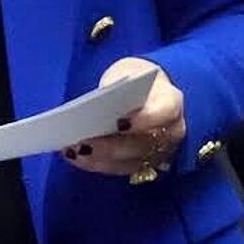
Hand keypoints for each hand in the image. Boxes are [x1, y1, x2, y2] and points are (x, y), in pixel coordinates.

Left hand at [61, 56, 186, 178]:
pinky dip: (96, 163)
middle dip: (110, 146)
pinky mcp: (144, 165)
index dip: (144, 120)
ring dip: (99, 158)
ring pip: (130, 162)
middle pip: (143, 144)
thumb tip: (96, 109)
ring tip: (72, 150)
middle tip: (82, 142)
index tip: (118, 123)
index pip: (164, 113)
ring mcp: (160, 152)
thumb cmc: (134, 83)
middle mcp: (171, 132)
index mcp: (171, 102)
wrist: (148, 94)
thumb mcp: (126, 75)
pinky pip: (120, 169)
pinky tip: (74, 156)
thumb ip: (116, 90)